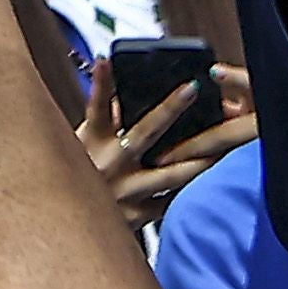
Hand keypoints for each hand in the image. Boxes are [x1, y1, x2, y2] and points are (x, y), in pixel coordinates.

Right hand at [76, 61, 256, 229]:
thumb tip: (116, 90)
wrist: (66, 228)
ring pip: (168, 174)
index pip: (96, 105)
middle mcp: (110, 164)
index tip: (108, 61)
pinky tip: (209, 187)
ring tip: (221, 150)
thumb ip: (104, 120)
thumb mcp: (82, 145)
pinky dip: (187, 194)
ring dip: (196, 162)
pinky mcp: (137, 216)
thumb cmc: (75, 181)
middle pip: (144, 131)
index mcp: (92, 142)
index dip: (101, 82)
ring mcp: (126, 190)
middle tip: (191, 89)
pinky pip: (169, 204)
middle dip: (169, 108)